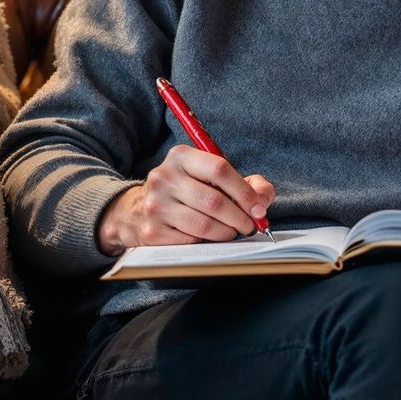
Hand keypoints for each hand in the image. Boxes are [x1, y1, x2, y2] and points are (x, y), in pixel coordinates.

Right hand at [96, 144, 274, 256]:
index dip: (245, 192)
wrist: (137, 211)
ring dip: (226, 233)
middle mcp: (164, 177)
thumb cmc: (186, 192)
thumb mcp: (211, 178)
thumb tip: (263, 198)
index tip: (258, 209)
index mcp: (181, 157)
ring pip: (204, 225)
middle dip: (240, 218)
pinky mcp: (152, 230)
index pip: (220, 169)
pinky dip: (207, 242)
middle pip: (214, 201)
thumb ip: (246, 183)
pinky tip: (208, 237)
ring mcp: (155, 205)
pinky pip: (191, 240)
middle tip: (250, 226)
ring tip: (231, 231)